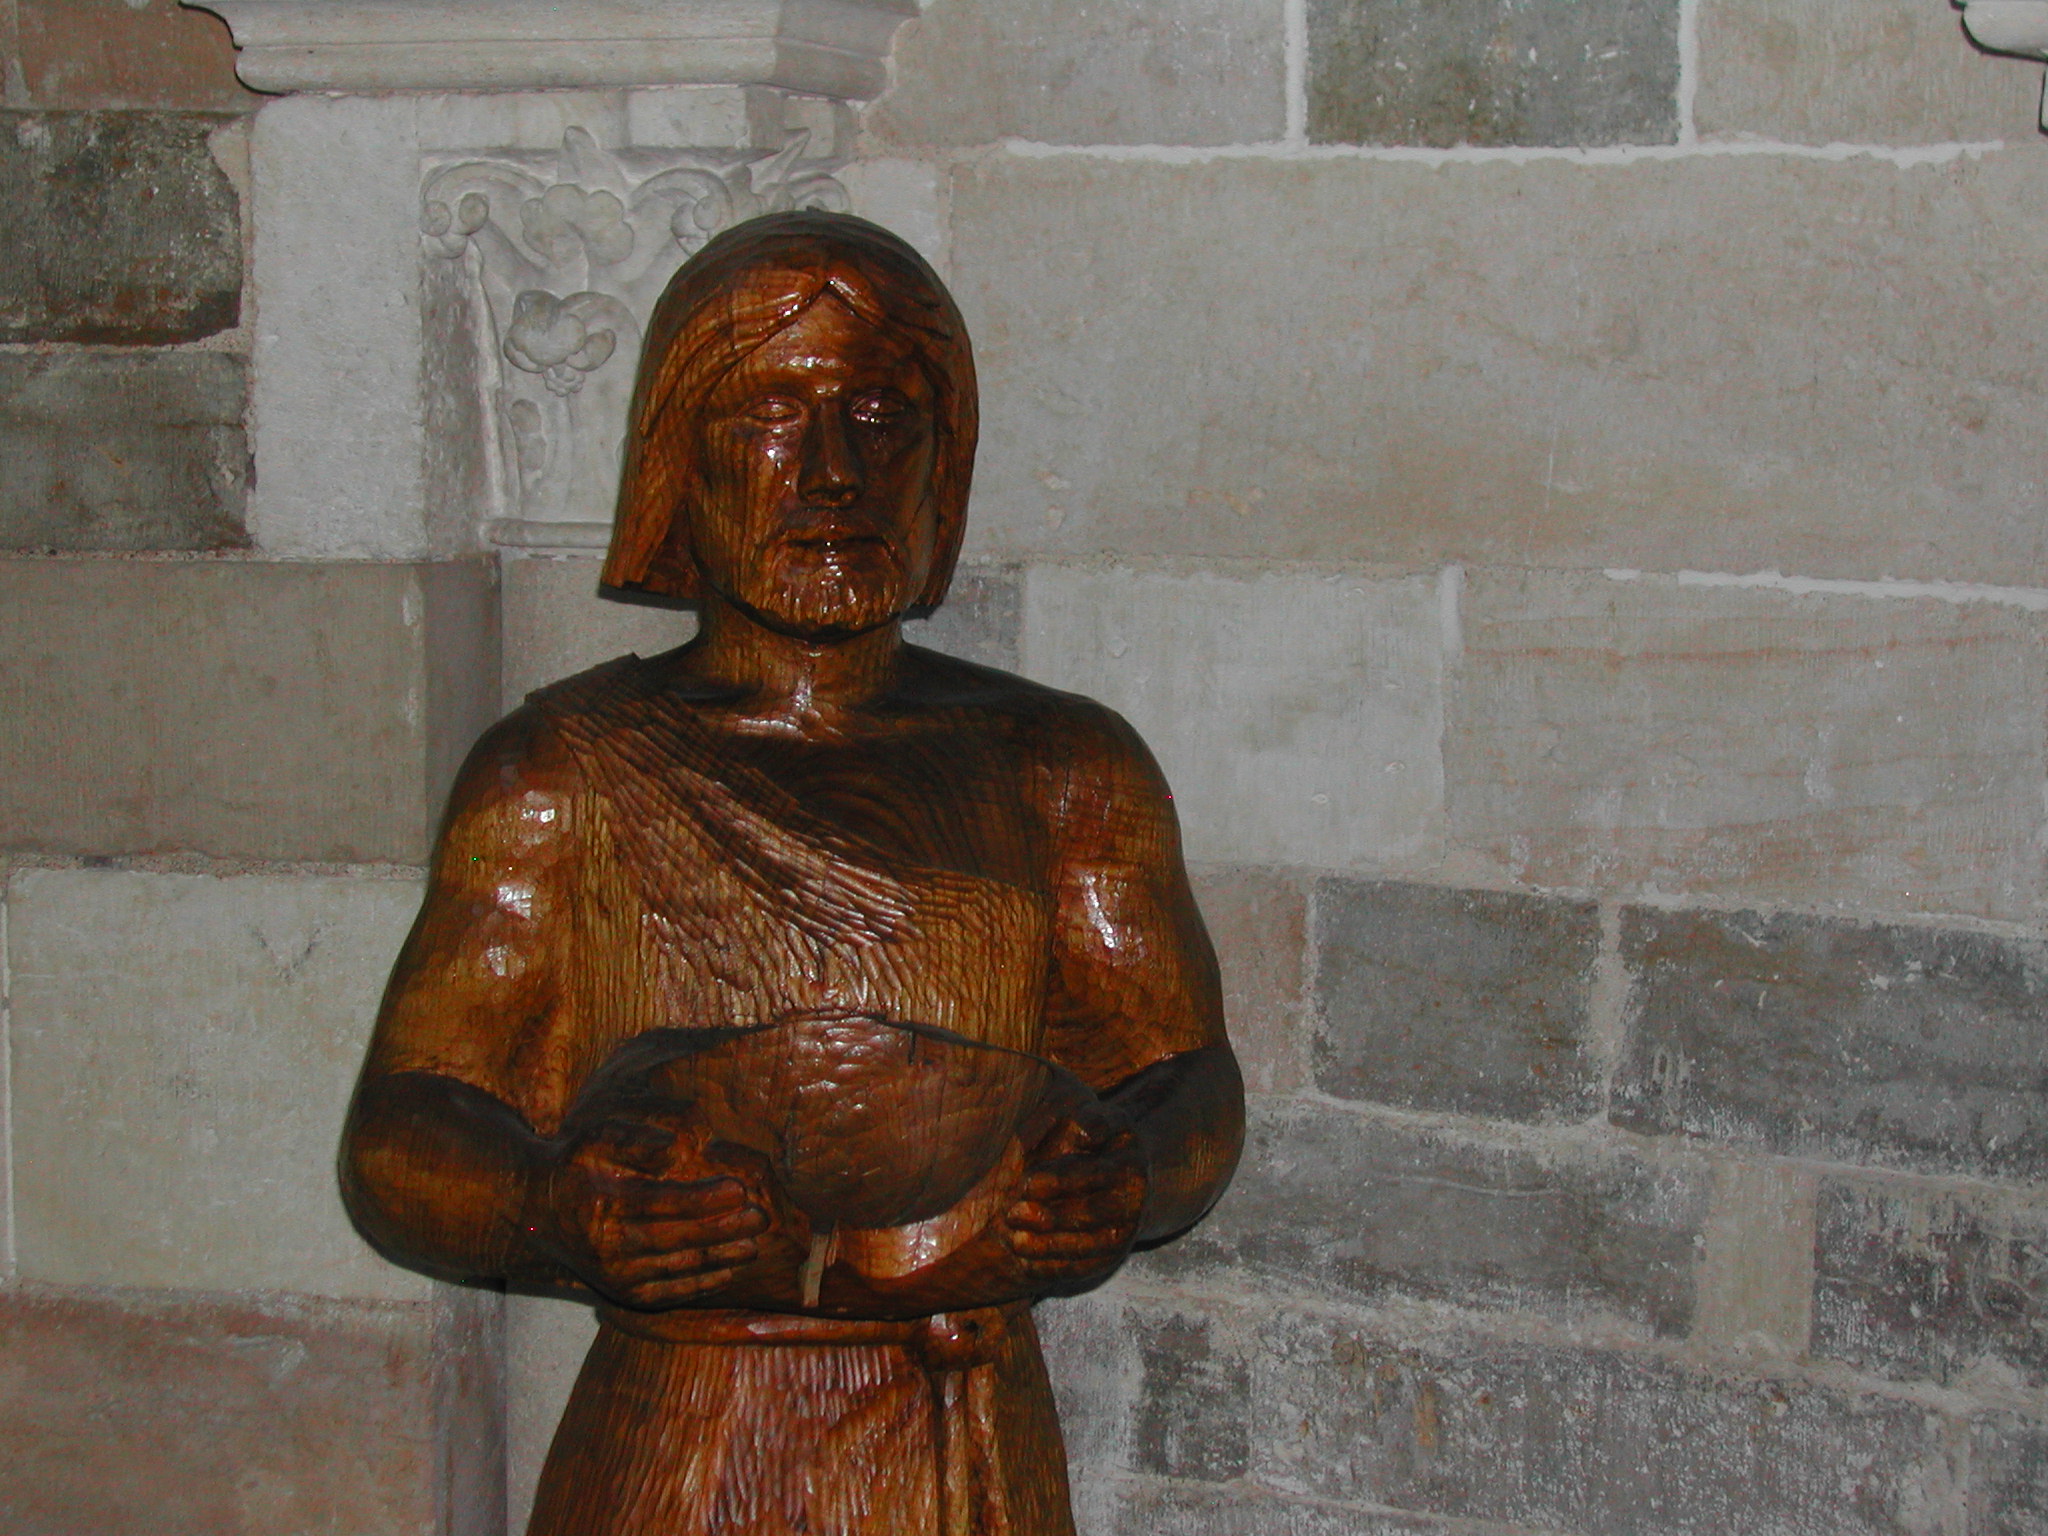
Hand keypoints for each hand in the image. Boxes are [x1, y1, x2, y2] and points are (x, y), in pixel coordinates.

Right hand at [521, 1107, 771, 1307]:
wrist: (538, 1211)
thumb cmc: (577, 1166)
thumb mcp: (597, 1140)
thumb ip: (636, 1142)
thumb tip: (678, 1150)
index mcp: (602, 1204)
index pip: (662, 1203)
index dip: (703, 1198)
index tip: (740, 1188)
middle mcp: (606, 1246)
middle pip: (675, 1239)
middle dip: (723, 1230)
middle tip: (761, 1217)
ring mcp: (614, 1276)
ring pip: (676, 1269)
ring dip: (719, 1259)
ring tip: (754, 1245)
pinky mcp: (622, 1294)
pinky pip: (668, 1292)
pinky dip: (700, 1284)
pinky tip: (728, 1270)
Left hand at [1000, 1102, 1149, 1293]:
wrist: (1118, 1173)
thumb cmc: (1093, 1135)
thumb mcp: (1091, 1114)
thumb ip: (1085, 1119)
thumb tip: (1086, 1135)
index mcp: (1128, 1164)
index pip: (1092, 1175)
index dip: (1058, 1180)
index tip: (1025, 1183)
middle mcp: (1132, 1202)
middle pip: (1090, 1214)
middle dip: (1049, 1217)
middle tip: (1011, 1213)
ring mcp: (1123, 1233)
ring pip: (1087, 1247)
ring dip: (1047, 1246)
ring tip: (1013, 1239)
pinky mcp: (1109, 1257)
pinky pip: (1081, 1268)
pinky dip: (1052, 1266)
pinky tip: (1024, 1258)